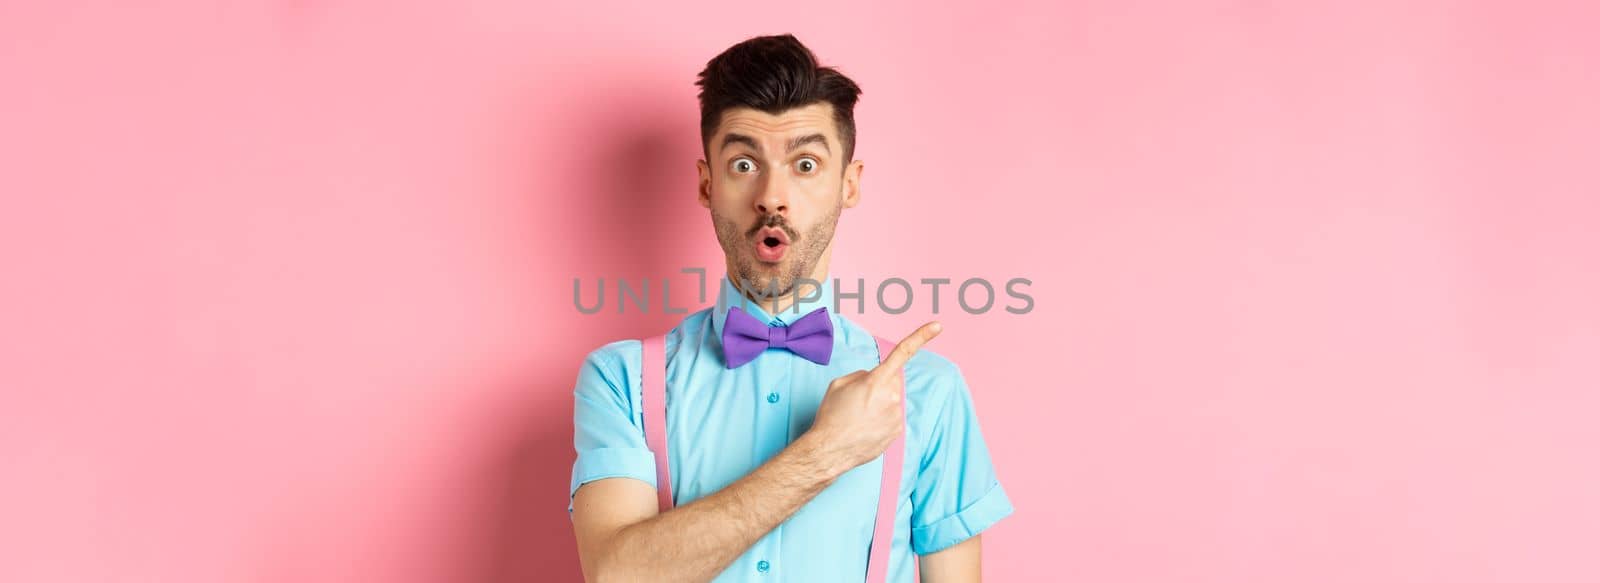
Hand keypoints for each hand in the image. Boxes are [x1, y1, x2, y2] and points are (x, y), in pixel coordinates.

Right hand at [807, 321, 942, 473]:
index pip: (902, 353)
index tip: (937, 326)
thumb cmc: (831, 416)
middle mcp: (891, 396)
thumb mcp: (839, 384)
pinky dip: (880, 421)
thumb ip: (862, 375)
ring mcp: (897, 416)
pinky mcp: (897, 432)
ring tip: (858, 418)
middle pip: (891, 382)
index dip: (921, 336)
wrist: (829, 450)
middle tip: (857, 401)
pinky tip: (864, 429)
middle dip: (878, 386)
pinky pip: (891, 418)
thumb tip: (874, 379)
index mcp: (876, 380)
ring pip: (891, 401)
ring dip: (878, 405)